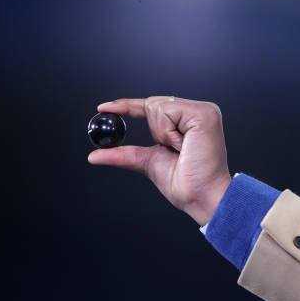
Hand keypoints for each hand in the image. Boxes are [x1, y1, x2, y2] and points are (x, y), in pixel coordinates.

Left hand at [87, 97, 231, 225]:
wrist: (201, 196)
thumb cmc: (186, 184)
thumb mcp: (149, 163)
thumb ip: (125, 154)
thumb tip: (95, 155)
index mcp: (189, 121)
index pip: (154, 107)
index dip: (127, 106)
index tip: (103, 108)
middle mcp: (197, 112)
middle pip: (155, 104)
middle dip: (155, 131)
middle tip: (173, 150)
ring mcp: (203, 111)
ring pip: (159, 106)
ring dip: (162, 134)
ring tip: (182, 150)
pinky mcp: (204, 114)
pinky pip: (167, 112)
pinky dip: (168, 132)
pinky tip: (184, 145)